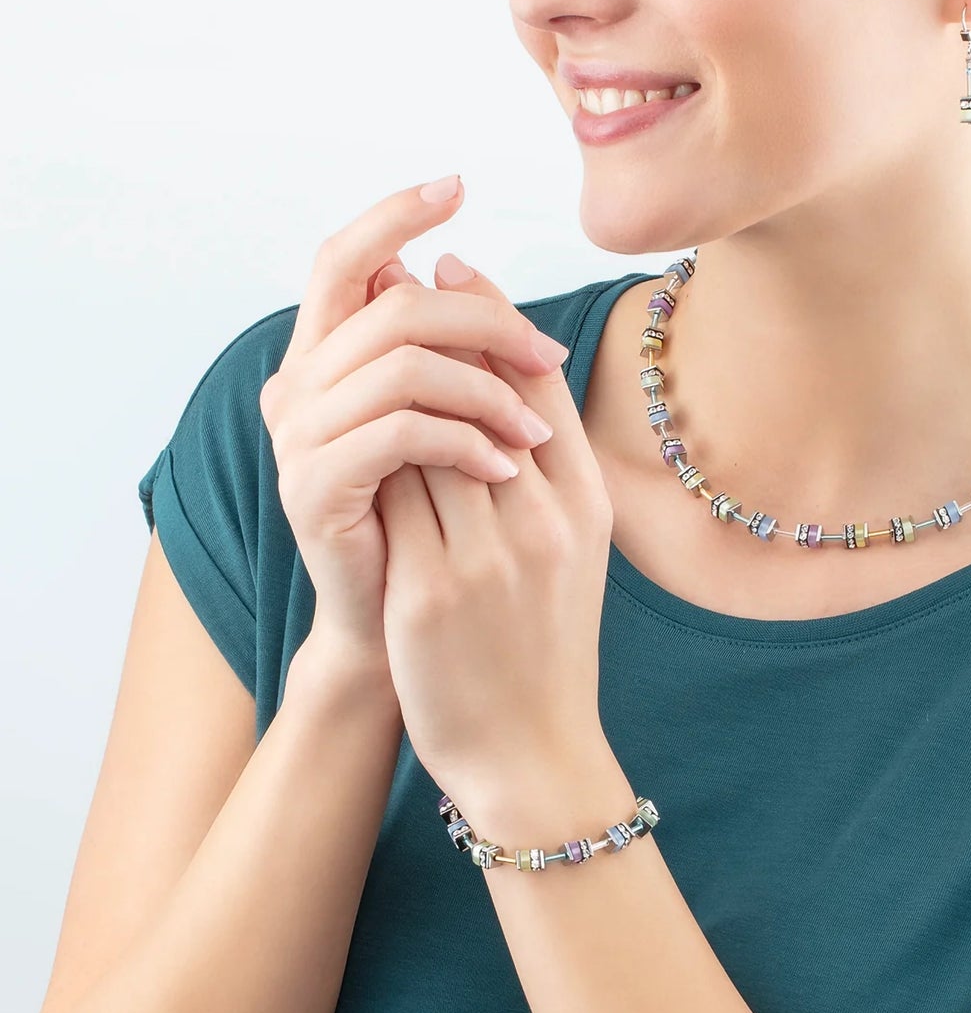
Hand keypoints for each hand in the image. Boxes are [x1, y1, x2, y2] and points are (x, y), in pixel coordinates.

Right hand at [259, 175, 567, 677]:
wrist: (400, 629)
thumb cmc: (433, 528)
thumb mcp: (445, 428)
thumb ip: (445, 356)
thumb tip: (460, 269)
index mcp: (325, 361)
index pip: (344, 259)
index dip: (394, 213)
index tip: (459, 184)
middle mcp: (297, 386)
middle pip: (388, 306)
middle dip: (482, 321)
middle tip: (548, 355)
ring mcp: (298, 438)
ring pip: (398, 366)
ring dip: (484, 390)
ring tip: (535, 435)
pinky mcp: (313, 489)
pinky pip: (396, 434)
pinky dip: (461, 440)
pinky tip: (505, 466)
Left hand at [370, 249, 614, 795]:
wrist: (534, 753)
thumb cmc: (548, 650)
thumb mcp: (576, 556)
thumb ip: (549, 476)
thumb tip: (509, 388)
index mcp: (586, 506)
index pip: (538, 379)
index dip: (491, 309)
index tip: (450, 259)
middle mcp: (545, 520)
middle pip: (482, 386)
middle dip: (430, 320)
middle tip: (389, 269)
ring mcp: (489, 555)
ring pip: (426, 430)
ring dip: (391, 377)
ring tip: (357, 326)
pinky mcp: (432, 590)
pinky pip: (391, 493)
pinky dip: (369, 445)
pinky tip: (341, 411)